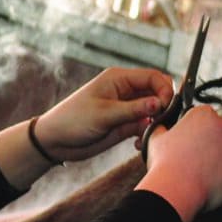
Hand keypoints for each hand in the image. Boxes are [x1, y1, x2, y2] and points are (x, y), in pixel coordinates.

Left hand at [34, 66, 174, 160]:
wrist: (55, 141)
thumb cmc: (73, 120)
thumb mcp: (104, 114)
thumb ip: (134, 110)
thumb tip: (160, 104)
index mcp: (120, 79)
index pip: (153, 77)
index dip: (165, 90)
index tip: (166, 107)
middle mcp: (126, 91)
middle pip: (157, 93)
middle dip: (163, 107)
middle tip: (160, 122)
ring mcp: (127, 108)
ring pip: (153, 111)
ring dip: (155, 123)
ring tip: (148, 135)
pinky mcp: (125, 125)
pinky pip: (145, 126)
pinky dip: (146, 134)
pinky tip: (138, 144)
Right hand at [136, 106, 221, 221]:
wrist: (176, 189)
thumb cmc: (164, 162)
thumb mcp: (155, 137)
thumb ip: (163, 127)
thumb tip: (163, 127)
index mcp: (203, 114)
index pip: (202, 116)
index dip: (192, 129)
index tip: (186, 141)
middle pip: (217, 132)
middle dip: (208, 142)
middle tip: (192, 157)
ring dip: (216, 158)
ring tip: (198, 172)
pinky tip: (208, 181)